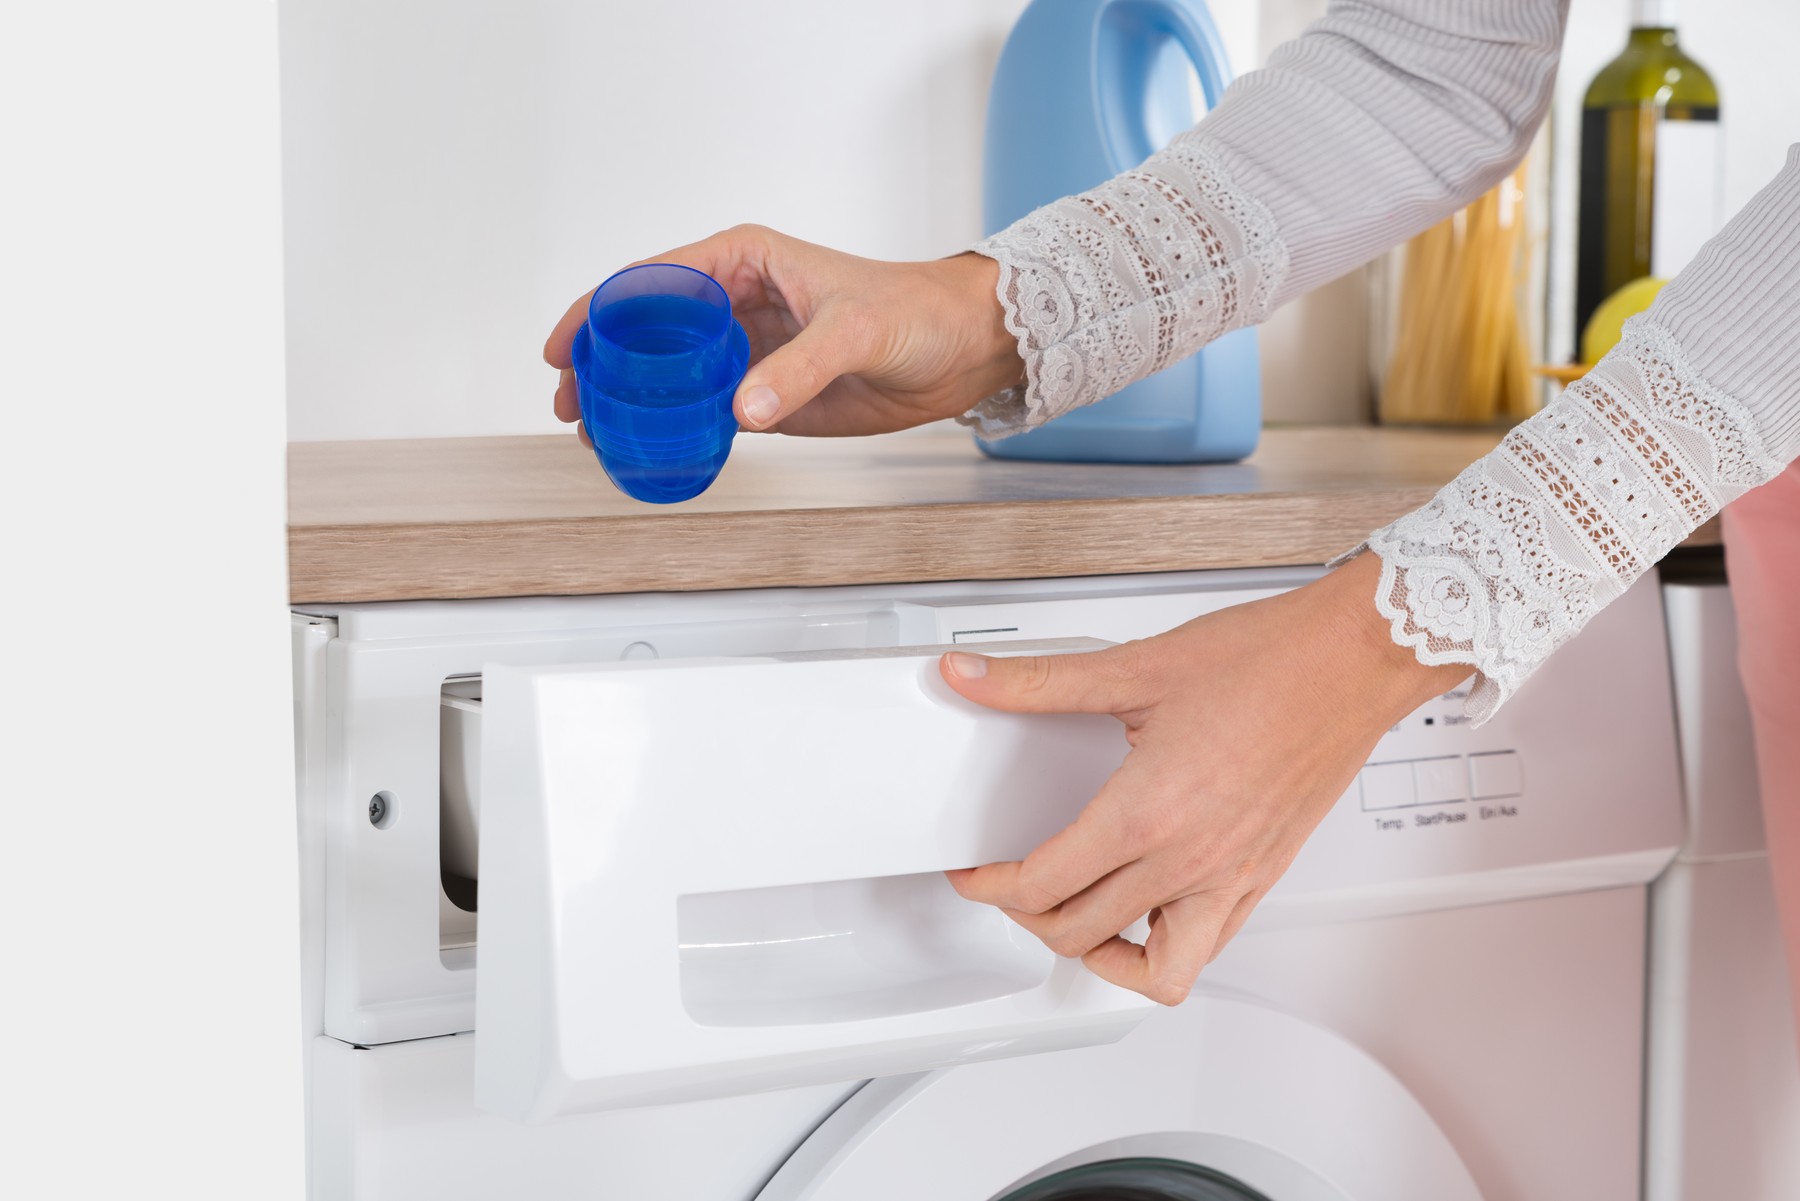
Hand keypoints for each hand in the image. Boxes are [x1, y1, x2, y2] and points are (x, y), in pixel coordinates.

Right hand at [544, 225, 1022, 437]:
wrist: (962, 350)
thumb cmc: (916, 311)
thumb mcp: (854, 330)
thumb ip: (797, 370)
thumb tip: (742, 408)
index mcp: (744, 260)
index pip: (651, 281)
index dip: (598, 311)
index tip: (564, 347)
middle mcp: (739, 301)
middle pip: (648, 331)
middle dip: (602, 364)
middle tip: (569, 402)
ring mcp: (751, 350)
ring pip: (672, 374)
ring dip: (633, 402)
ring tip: (595, 434)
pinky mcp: (770, 395)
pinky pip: (709, 411)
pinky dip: (677, 429)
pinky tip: (652, 449)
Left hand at [940, 553, 1471, 1004]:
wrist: (1354, 660)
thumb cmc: (1269, 661)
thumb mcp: (1135, 669)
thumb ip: (1038, 682)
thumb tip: (972, 676)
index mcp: (1147, 813)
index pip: (1041, 884)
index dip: (989, 885)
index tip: (977, 871)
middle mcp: (1189, 861)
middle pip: (1078, 933)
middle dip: (1025, 916)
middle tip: (1009, 885)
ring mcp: (1231, 879)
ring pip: (1150, 971)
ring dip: (1097, 955)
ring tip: (1073, 916)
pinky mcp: (1263, 878)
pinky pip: (1205, 950)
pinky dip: (1163, 951)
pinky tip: (1146, 910)